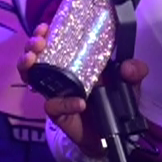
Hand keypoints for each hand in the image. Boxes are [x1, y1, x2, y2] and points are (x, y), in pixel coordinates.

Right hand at [22, 22, 148, 156]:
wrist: (110, 134)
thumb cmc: (114, 102)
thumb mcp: (128, 84)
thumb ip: (134, 72)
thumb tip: (128, 67)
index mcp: (72, 62)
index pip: (52, 42)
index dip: (43, 33)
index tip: (45, 27)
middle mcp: (58, 74)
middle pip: (34, 55)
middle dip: (31, 45)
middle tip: (38, 41)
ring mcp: (55, 92)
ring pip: (31, 76)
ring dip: (28, 66)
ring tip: (33, 59)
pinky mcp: (58, 113)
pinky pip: (53, 106)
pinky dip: (64, 102)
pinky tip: (79, 102)